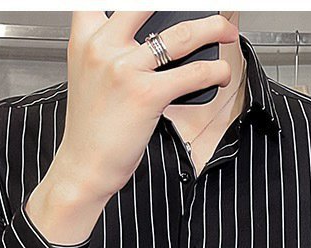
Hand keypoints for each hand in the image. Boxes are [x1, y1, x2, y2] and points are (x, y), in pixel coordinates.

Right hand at [26, 11, 237, 243]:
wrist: (83, 167)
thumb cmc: (90, 129)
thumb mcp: (88, 75)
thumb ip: (110, 49)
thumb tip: (152, 38)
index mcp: (86, 39)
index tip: (164, 3)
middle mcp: (103, 47)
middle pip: (150, 3)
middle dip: (187, 4)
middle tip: (205, 9)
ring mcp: (125, 69)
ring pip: (182, 34)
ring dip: (213, 29)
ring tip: (226, 32)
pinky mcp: (146, 95)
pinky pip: (192, 73)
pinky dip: (214, 71)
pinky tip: (220, 74)